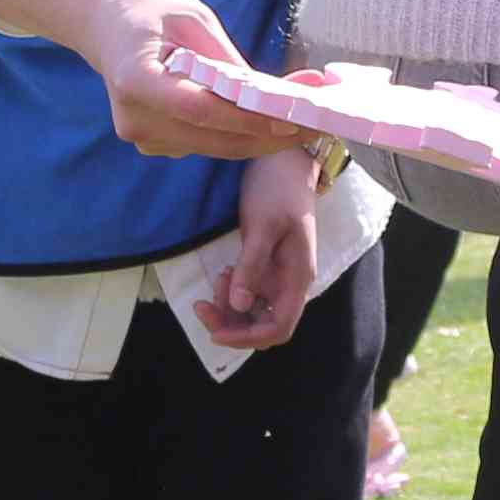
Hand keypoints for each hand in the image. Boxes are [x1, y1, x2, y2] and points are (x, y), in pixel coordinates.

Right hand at [71, 0, 310, 160]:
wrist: (101, 27)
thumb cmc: (148, 12)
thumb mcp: (191, 17)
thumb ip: (225, 58)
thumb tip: (270, 91)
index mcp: (136, 80)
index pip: (200, 110)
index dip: (249, 119)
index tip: (291, 118)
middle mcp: (135, 118)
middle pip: (214, 139)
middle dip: (268, 135)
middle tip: (316, 125)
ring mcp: (142, 137)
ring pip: (215, 148)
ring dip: (260, 137)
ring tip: (302, 121)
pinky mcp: (153, 144)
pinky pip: (205, 144)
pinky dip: (238, 135)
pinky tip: (267, 121)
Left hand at [193, 151, 323, 350]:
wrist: (284, 161)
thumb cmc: (277, 190)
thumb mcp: (262, 226)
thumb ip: (252, 266)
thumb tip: (239, 306)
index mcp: (297, 278)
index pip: (279, 327)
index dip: (247, 338)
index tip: (215, 332)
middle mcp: (290, 283)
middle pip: (264, 324)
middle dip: (232, 324)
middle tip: (202, 305)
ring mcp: (279, 275)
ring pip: (254, 310)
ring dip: (230, 307)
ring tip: (217, 279)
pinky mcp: (267, 265)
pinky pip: (250, 292)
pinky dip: (234, 291)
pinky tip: (225, 273)